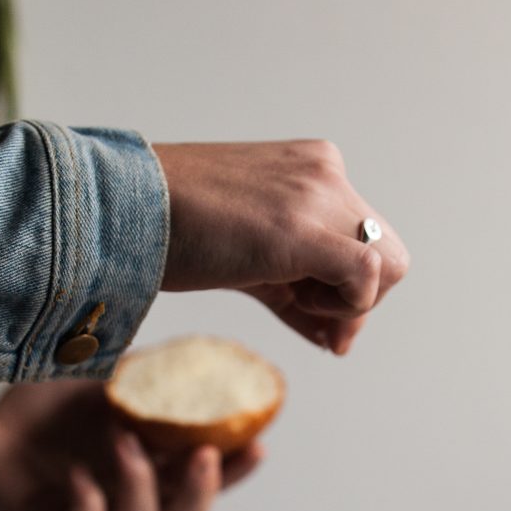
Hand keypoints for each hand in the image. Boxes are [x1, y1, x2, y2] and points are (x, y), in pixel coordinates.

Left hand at [0, 381, 262, 510]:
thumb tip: (211, 350)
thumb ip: (159, 373)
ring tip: (122, 439)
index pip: (210, 477)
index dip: (237, 469)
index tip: (257, 443)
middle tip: (204, 454)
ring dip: (138, 484)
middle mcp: (134, 496)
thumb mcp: (115, 376)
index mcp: (158, 465)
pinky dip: (88, 506)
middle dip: (202, 490)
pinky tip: (79, 475)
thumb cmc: (58, 399)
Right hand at [152, 140, 408, 354]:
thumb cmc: (174, 234)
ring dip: (348, 305)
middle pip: (388, 255)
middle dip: (358, 303)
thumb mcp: (251, 261)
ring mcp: (318, 194)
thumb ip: (298, 292)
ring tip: (291, 302)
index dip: (353, 291)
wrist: (122, 211)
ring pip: (388, 267)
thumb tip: (338, 340)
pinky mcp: (303, 226)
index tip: (318, 319)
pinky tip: (299, 305)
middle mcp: (326, 173)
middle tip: (319, 328)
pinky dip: (348, 306)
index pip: (367, 239)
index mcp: (314, 170)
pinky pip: (370, 273)